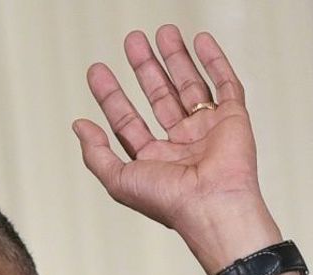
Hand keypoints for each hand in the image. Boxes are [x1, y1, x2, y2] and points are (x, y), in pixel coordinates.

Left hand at [73, 25, 283, 274]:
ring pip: (189, 85)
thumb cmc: (169, 201)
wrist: (212, 204)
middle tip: (132, 42)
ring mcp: (206, 130)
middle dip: (145, 67)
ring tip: (162, 32)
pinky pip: (225, 83)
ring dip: (175, 58)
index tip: (98, 71)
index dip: (111, 95)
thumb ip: (96, 153)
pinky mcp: (233, 119)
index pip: (127, 120)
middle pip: (158, 96)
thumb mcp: (118, 179)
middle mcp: (179, 144)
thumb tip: (79, 125)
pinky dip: (214, 61)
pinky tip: (200, 41)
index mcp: (153, 160)